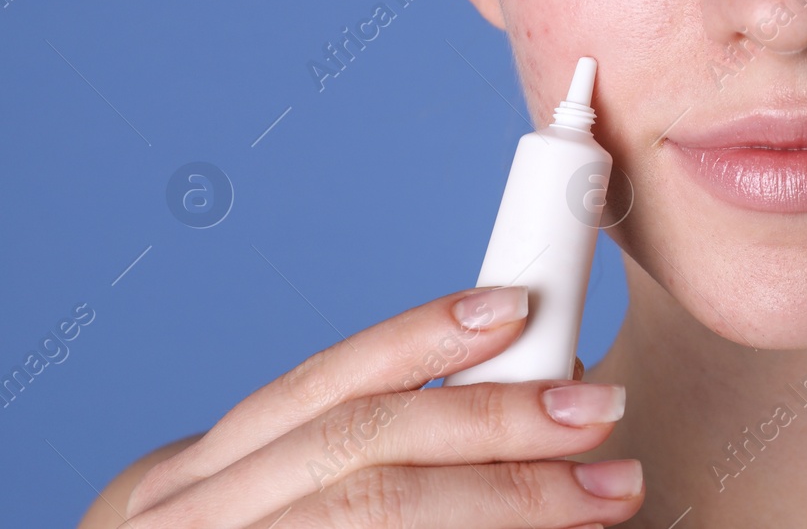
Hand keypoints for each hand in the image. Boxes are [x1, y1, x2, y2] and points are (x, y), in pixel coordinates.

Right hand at [116, 286, 641, 527]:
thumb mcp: (268, 505)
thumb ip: (368, 449)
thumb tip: (528, 385)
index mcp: (192, 483)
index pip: (319, 387)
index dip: (419, 336)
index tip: (518, 306)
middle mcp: (192, 525)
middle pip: (360, 449)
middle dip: (493, 422)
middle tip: (601, 409)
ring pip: (375, 515)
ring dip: (510, 500)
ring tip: (608, 492)